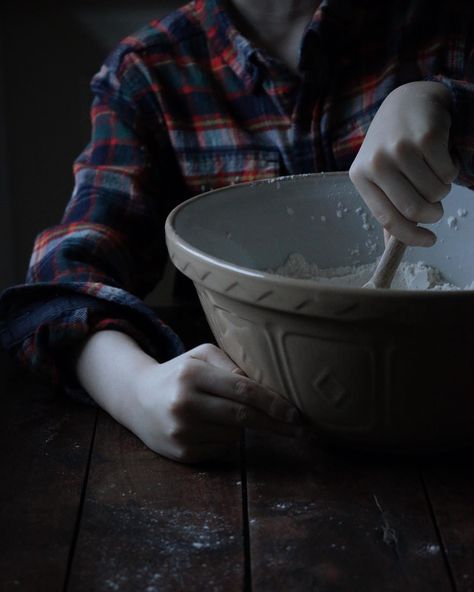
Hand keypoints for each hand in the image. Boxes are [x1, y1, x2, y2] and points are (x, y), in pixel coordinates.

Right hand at [130, 343, 301, 462]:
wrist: (136, 398)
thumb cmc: (179, 373)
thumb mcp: (200, 356)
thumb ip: (232, 365)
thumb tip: (266, 388)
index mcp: (191, 375)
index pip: (243, 390)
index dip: (273, 403)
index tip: (295, 413)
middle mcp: (184, 404)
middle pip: (243, 417)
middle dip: (275, 424)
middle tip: (299, 429)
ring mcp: (181, 432)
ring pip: (234, 434)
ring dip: (241, 426)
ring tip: (222, 412)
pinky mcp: (181, 453)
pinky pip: (221, 448)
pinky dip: (225, 438)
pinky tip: (209, 426)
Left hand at [349, 81, 458, 245]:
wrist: (408, 101)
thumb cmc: (393, 145)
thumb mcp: (379, 174)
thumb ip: (386, 206)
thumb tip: (392, 246)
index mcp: (361, 177)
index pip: (387, 218)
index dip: (411, 237)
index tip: (429, 242)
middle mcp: (377, 162)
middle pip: (414, 209)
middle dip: (432, 214)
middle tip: (436, 207)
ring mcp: (400, 148)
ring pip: (435, 192)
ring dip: (442, 189)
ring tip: (433, 172)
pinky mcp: (426, 137)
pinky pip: (448, 173)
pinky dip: (451, 171)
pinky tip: (440, 156)